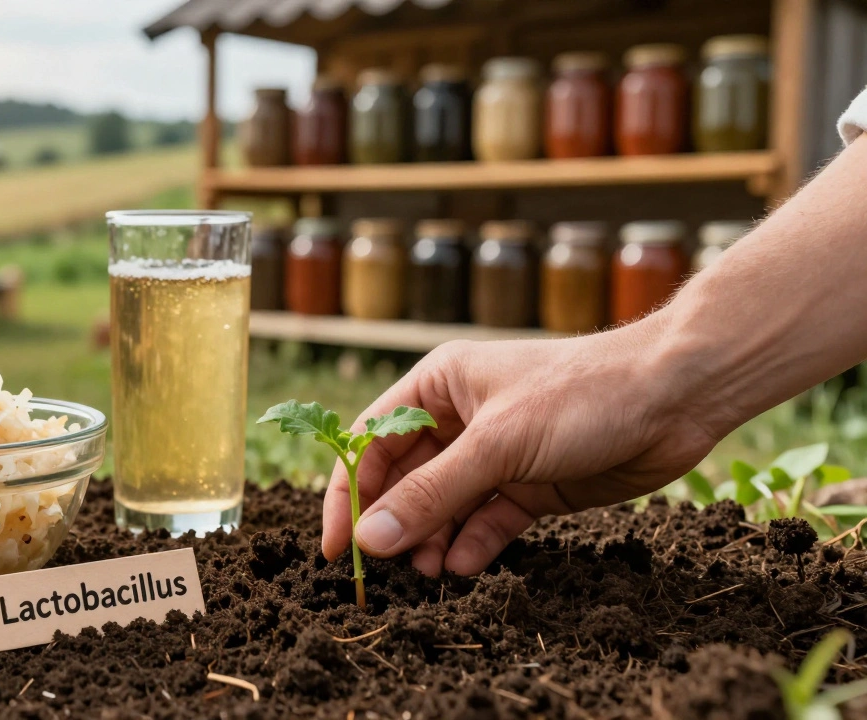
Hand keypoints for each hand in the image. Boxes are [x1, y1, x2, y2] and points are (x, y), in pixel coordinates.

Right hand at [322, 316, 723, 576]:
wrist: (676, 396)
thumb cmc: (581, 394)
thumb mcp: (498, 444)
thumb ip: (432, 494)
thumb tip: (372, 539)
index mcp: (437, 387)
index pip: (371, 442)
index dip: (348, 493)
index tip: (337, 545)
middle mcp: (459, 419)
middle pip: (405, 479)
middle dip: (393, 523)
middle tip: (384, 570)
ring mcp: (496, 454)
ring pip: (444, 506)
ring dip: (430, 539)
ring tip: (428, 573)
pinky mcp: (530, 485)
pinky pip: (486, 521)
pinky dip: (472, 545)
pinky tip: (463, 566)